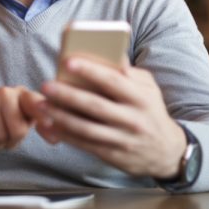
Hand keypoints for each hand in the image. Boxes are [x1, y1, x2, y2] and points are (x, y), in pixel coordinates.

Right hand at [0, 86, 44, 154]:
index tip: (49, 124)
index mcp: (21, 95)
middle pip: (17, 128)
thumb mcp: (21, 124)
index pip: (34, 102)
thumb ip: (40, 126)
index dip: (43, 113)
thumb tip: (56, 137)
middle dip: (11, 140)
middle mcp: (4, 92)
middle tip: (4, 136)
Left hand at [22, 56, 185, 178]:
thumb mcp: (149, 89)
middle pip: (95, 105)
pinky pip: (84, 144)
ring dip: (60, 117)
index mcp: (141, 97)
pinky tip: (49, 125)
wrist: (167, 152)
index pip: (113, 81)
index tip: (68, 61)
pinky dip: (65, 135)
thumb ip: (130, 72)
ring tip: (41, 105)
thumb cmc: (150, 111)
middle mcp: (132, 119)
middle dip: (67, 95)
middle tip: (46, 85)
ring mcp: (122, 139)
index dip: (90, 71)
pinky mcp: (113, 155)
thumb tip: (110, 52)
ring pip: (86, 128)